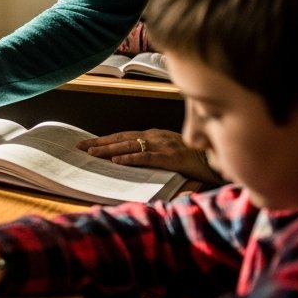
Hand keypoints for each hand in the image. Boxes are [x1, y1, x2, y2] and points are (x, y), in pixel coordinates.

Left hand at [77, 128, 222, 184]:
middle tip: (78, 147)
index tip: (86, 143)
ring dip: (108, 149)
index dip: (104, 139)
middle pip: (121, 138)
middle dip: (99, 142)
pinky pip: (147, 157)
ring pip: (130, 145)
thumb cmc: (195, 157)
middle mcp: (155, 137)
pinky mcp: (172, 157)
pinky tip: (117, 160)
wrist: (218, 159)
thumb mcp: (170, 153)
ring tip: (90, 153)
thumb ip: (153, 155)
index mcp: (154, 135)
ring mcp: (163, 145)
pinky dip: (131, 157)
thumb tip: (130, 162)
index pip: (123, 136)